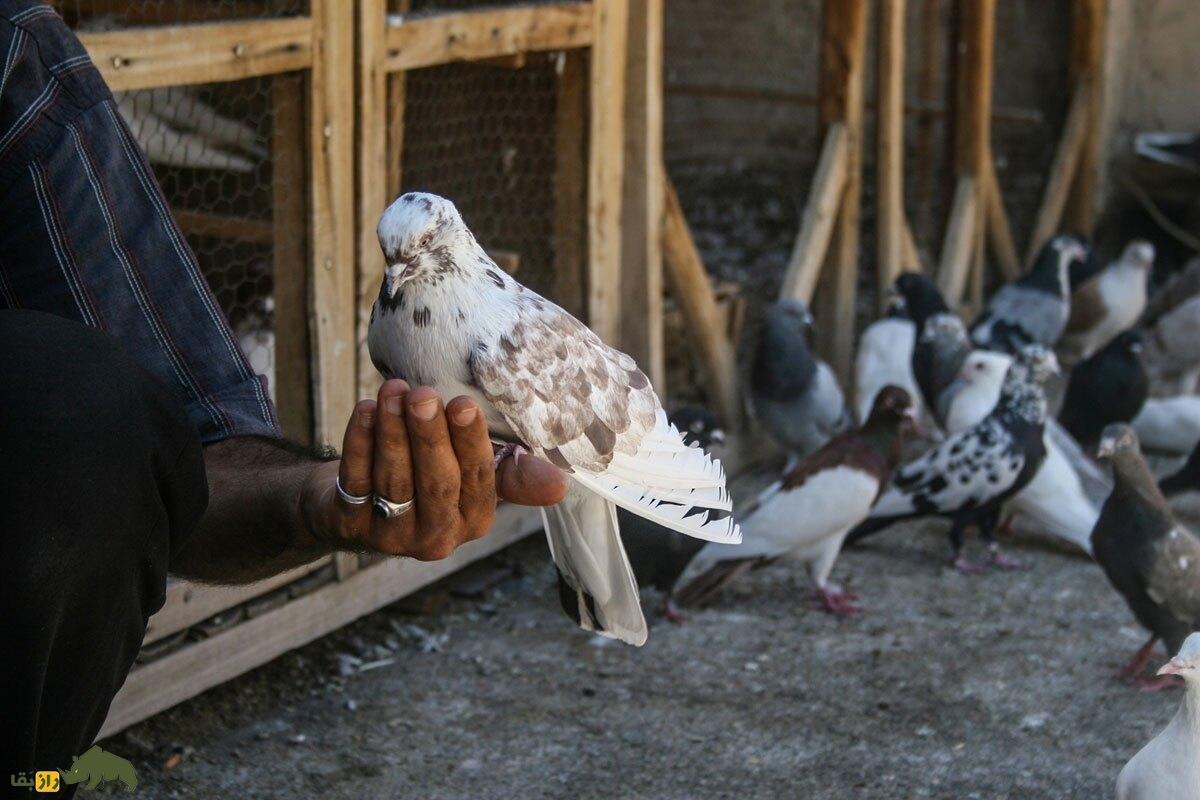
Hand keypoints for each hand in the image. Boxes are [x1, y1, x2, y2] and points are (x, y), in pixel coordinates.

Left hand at [301, 379, 566, 559]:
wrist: (359, 502)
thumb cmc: (432, 474)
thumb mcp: (475, 474)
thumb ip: (514, 474)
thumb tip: (562, 486)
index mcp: (474, 520)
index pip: (478, 481)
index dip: (471, 444)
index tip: (464, 404)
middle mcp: (436, 536)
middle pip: (436, 483)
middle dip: (429, 435)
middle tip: (424, 394)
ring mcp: (391, 535)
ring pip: (395, 479)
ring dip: (393, 430)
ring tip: (394, 390)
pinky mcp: (350, 525)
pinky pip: (355, 479)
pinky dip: (360, 441)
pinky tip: (367, 408)